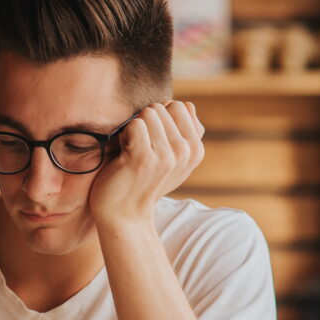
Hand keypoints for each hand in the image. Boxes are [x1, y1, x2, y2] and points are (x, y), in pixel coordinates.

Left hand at [88, 101, 204, 227]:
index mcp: (195, 149)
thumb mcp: (171, 158)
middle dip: (145, 124)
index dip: (159, 121)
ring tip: (132, 154)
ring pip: (148, 113)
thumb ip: (183, 132)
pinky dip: (123, 136)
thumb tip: (189, 105)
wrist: (124, 214)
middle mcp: (185, 151)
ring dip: (133, 130)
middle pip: (161, 107)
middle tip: (139, 150)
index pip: (179, 107)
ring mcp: (167, 155)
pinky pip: (134, 124)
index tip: (152, 144)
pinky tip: (124, 156)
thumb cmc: (143, 181)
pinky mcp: (144, 158)